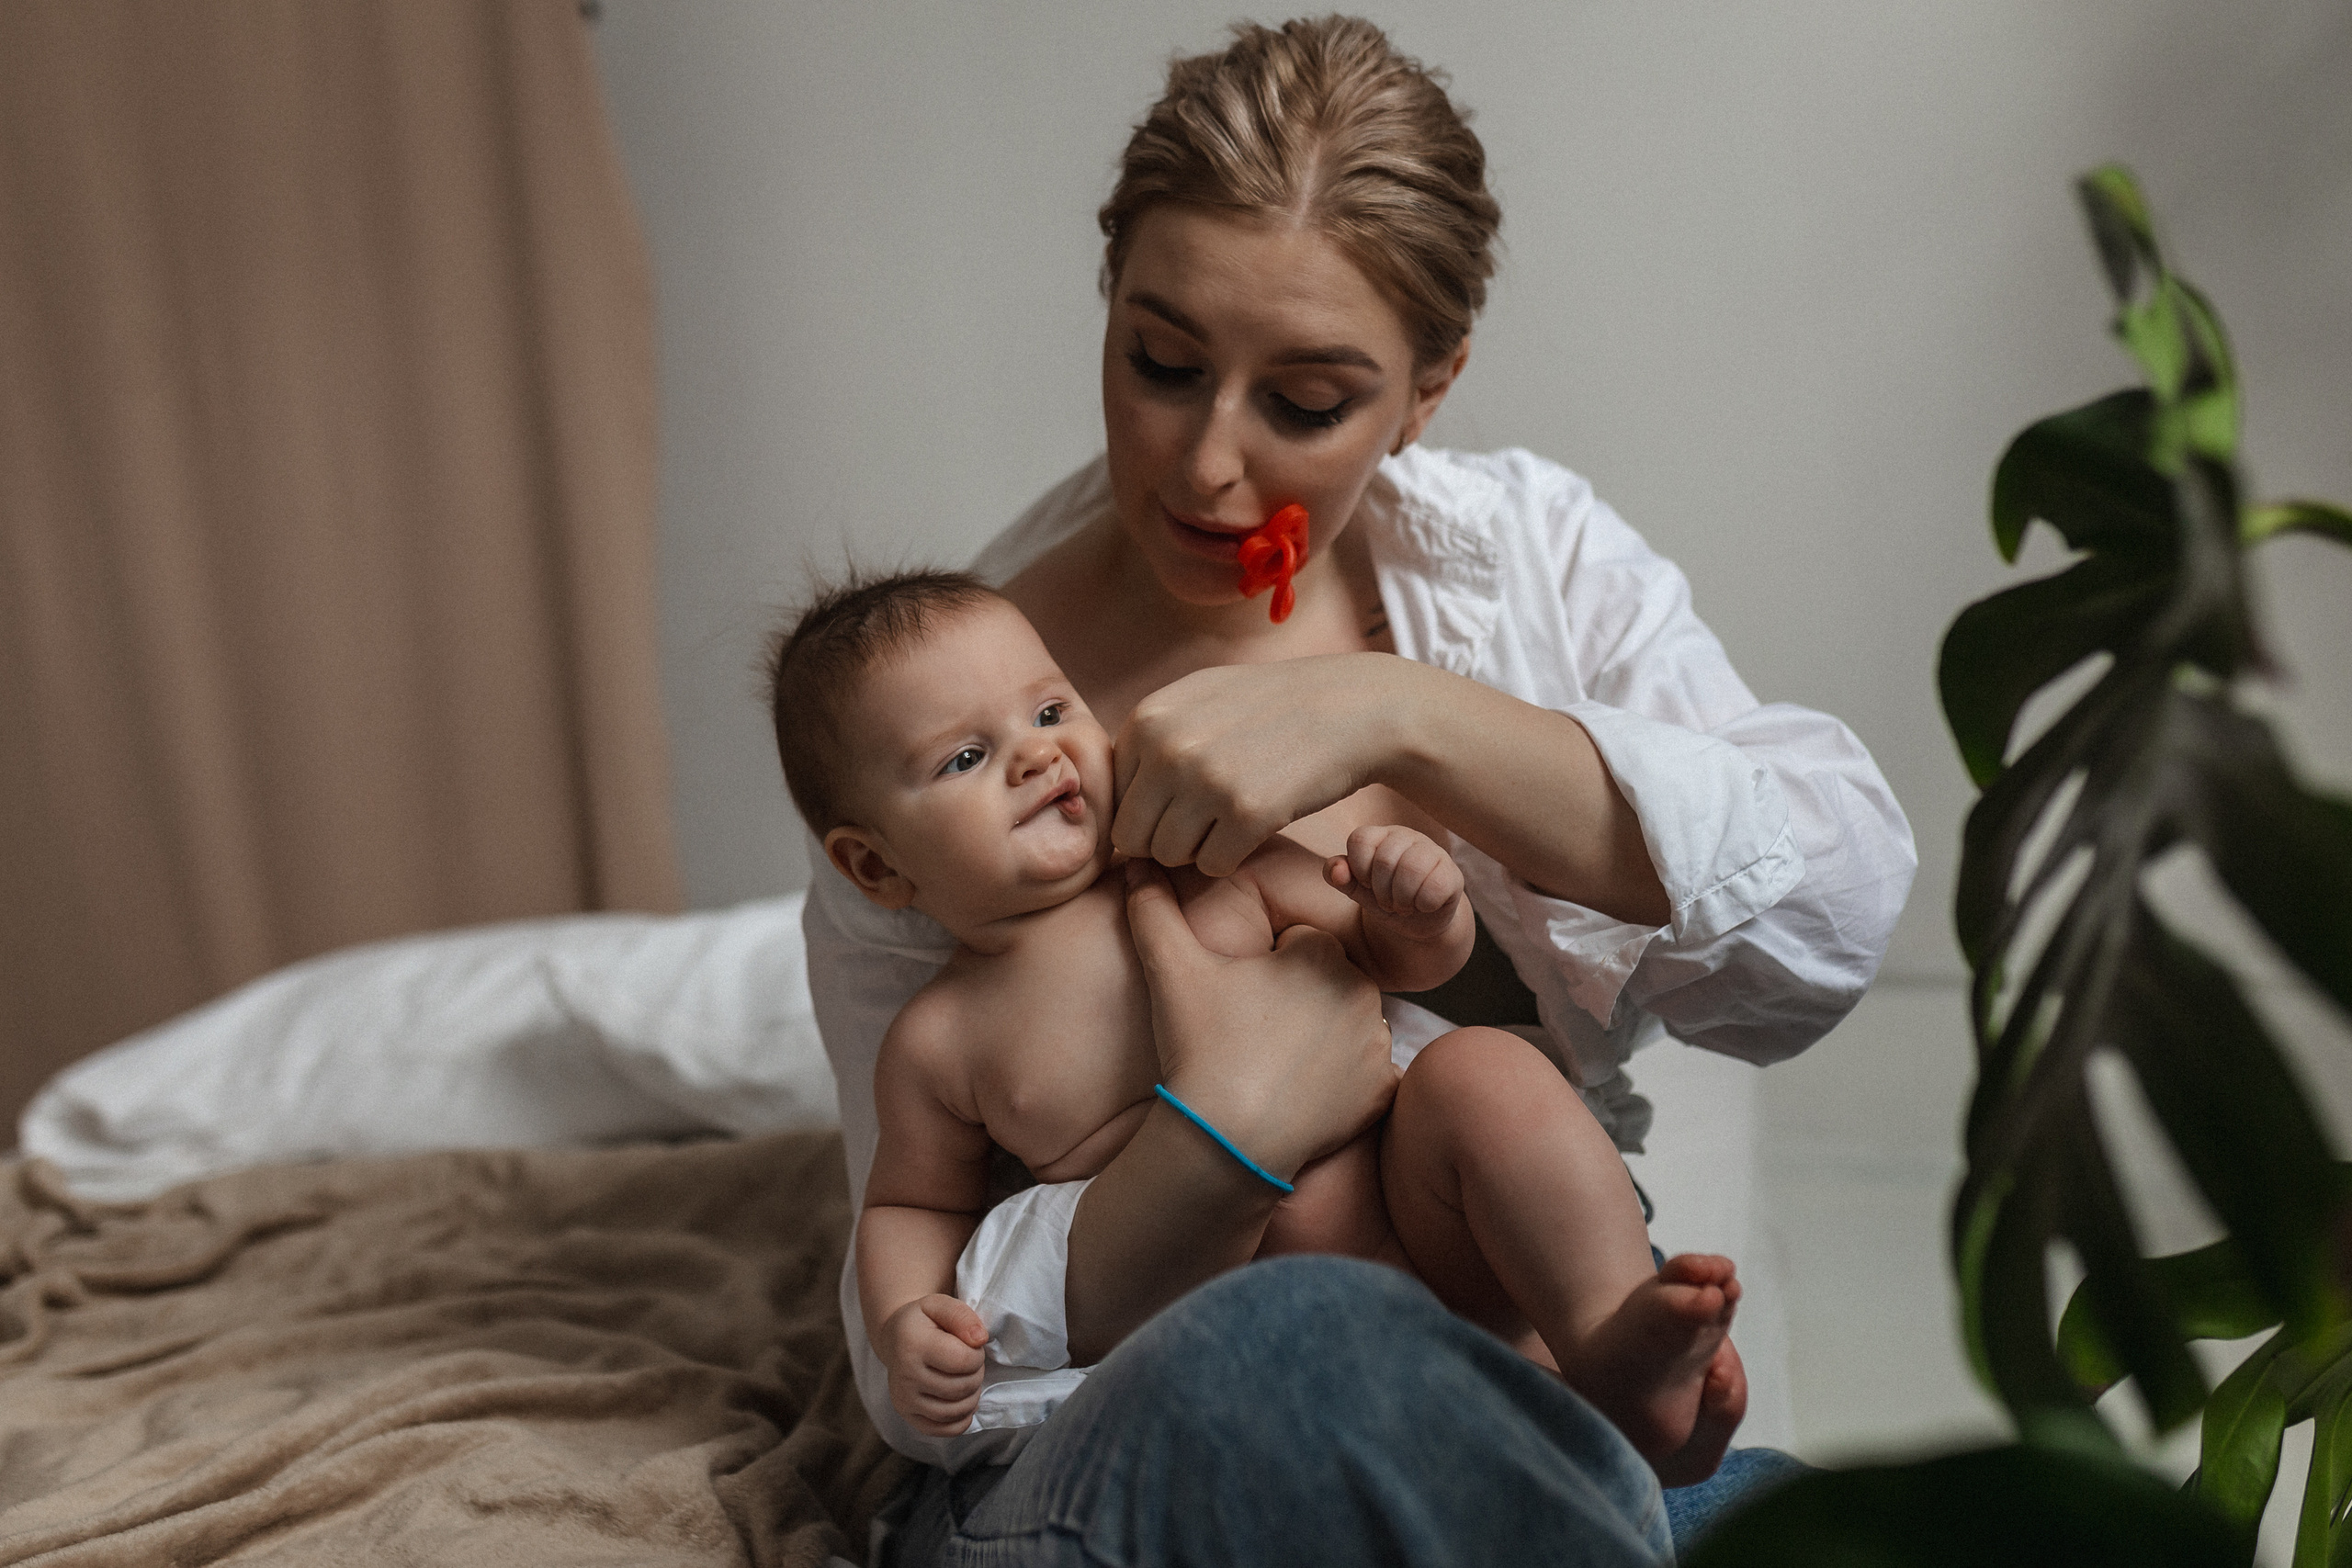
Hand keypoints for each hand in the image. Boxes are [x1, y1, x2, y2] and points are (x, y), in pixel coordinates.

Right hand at [878, 1294, 989, 1436]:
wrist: (896, 1339)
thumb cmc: (924, 1321)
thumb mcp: (940, 1305)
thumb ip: (962, 1316)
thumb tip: (980, 1340)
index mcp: (912, 1345)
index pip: (963, 1361)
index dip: (977, 1354)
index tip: (970, 1345)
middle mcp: (903, 1376)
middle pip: (961, 1388)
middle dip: (976, 1374)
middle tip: (969, 1362)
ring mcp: (904, 1400)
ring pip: (955, 1411)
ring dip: (972, 1396)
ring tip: (966, 1378)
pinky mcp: (908, 1416)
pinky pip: (945, 1430)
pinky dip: (961, 1419)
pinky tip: (961, 1401)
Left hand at [1113, 655, 1414, 876]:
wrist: (1349, 709)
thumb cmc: (1269, 707)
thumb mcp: (1198, 698)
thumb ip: (1149, 738)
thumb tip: (1105, 793)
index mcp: (1148, 719)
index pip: (1113, 798)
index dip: (1144, 811)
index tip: (1178, 805)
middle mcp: (1168, 749)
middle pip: (1131, 836)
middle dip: (1161, 839)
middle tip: (1202, 824)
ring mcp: (1206, 782)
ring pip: (1168, 856)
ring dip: (1196, 850)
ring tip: (1227, 821)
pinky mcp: (1247, 814)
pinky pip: (1212, 865)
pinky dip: (1230, 857)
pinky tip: (1253, 828)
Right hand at [1123, 859, 1396, 1180]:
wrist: (1226, 1141)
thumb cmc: (1201, 1048)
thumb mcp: (1171, 969)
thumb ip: (1154, 908)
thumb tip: (1136, 861)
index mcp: (1322, 953)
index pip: (1299, 944)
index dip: (1266, 969)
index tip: (1240, 999)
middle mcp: (1364, 992)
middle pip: (1326, 983)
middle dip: (1297, 999)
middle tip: (1251, 1033)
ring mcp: (1377, 1046)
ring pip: (1347, 1026)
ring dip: (1321, 1038)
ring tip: (1272, 1065)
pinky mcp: (1380, 1093)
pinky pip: (1366, 1077)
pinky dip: (1342, 1085)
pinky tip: (1300, 1095)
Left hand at [1325, 824, 1464, 942]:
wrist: (1420, 921)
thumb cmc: (1386, 899)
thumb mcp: (1358, 892)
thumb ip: (1340, 878)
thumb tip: (1336, 869)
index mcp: (1380, 835)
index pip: (1360, 839)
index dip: (1359, 869)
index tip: (1367, 885)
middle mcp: (1407, 836)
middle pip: (1385, 859)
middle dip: (1381, 891)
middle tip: (1388, 902)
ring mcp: (1433, 851)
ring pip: (1412, 869)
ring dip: (1402, 899)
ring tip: (1404, 905)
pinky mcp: (1453, 872)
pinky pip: (1435, 886)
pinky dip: (1424, 904)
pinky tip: (1424, 905)